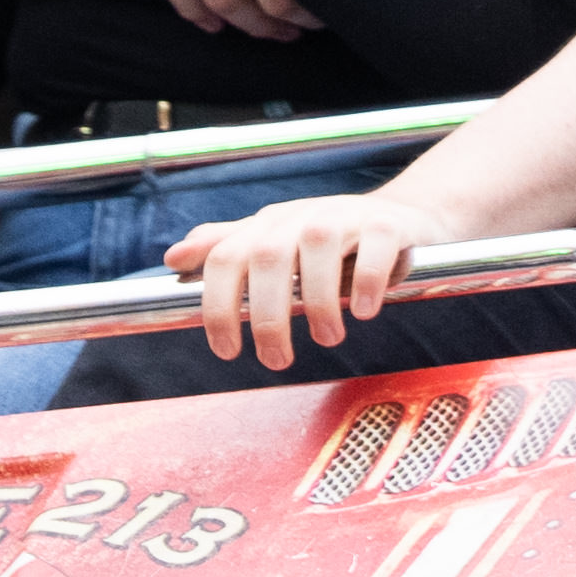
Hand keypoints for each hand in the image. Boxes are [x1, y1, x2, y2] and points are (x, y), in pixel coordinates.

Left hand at [168, 187, 454, 365]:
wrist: (402, 218)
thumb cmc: (330, 240)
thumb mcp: (275, 241)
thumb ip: (227, 249)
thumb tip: (173, 258)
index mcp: (268, 227)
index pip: (226, 257)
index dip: (218, 305)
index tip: (227, 351)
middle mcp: (301, 217)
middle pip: (268, 258)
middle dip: (268, 316)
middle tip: (277, 360)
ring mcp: (345, 216)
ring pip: (317, 247)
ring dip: (318, 301)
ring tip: (327, 338)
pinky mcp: (386, 225)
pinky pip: (374, 245)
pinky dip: (366, 281)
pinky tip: (364, 311)